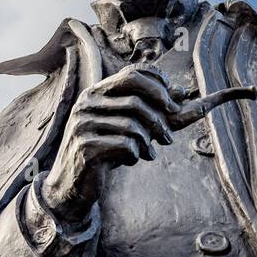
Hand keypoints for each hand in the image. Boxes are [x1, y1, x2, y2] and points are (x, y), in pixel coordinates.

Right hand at [41, 64, 180, 223]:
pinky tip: (133, 159)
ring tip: (150, 152)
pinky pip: (124, 145)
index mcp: (97, 92)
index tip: (173, 104)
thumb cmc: (105, 151)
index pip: (132, 73)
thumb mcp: (130, 128)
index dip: (158, 84)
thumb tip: (183, 93)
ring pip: (132, 125)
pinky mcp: (85, 146)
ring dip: (148, 141)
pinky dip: (136, 154)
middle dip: (159, 118)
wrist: (73, 183)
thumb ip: (156, 110)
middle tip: (168, 137)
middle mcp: (87, 103)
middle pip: (135, 99)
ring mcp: (83, 124)